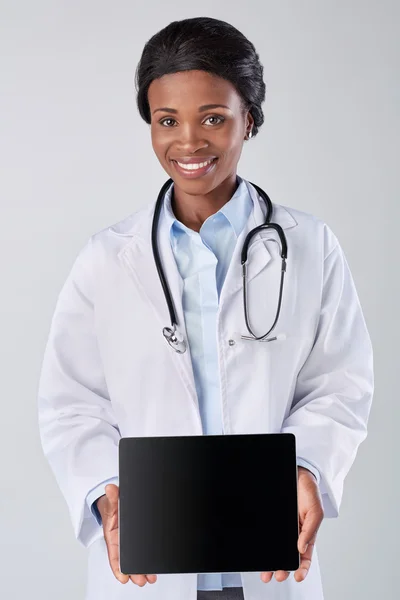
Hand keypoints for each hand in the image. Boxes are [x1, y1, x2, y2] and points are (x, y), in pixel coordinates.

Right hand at [97, 484, 157, 585]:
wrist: (115, 501)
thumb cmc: (112, 504)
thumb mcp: (111, 500)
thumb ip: (112, 496)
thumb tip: (110, 488)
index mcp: (112, 535)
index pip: (114, 554)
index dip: (118, 567)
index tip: (123, 577)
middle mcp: (120, 542)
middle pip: (126, 560)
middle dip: (134, 572)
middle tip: (142, 580)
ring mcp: (129, 542)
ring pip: (135, 559)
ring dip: (142, 570)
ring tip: (150, 578)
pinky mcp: (137, 539)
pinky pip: (142, 551)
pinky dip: (146, 561)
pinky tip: (153, 569)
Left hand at [260, 466, 323, 583]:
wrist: (297, 472)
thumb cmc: (309, 491)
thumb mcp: (316, 510)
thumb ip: (311, 530)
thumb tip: (302, 548)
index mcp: (306, 533)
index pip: (305, 556)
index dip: (302, 568)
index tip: (298, 576)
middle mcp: (293, 532)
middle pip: (288, 556)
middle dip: (283, 568)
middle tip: (277, 575)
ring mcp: (281, 527)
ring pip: (276, 548)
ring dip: (271, 561)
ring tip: (266, 571)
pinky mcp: (271, 520)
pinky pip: (266, 533)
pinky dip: (263, 544)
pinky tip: (259, 550)